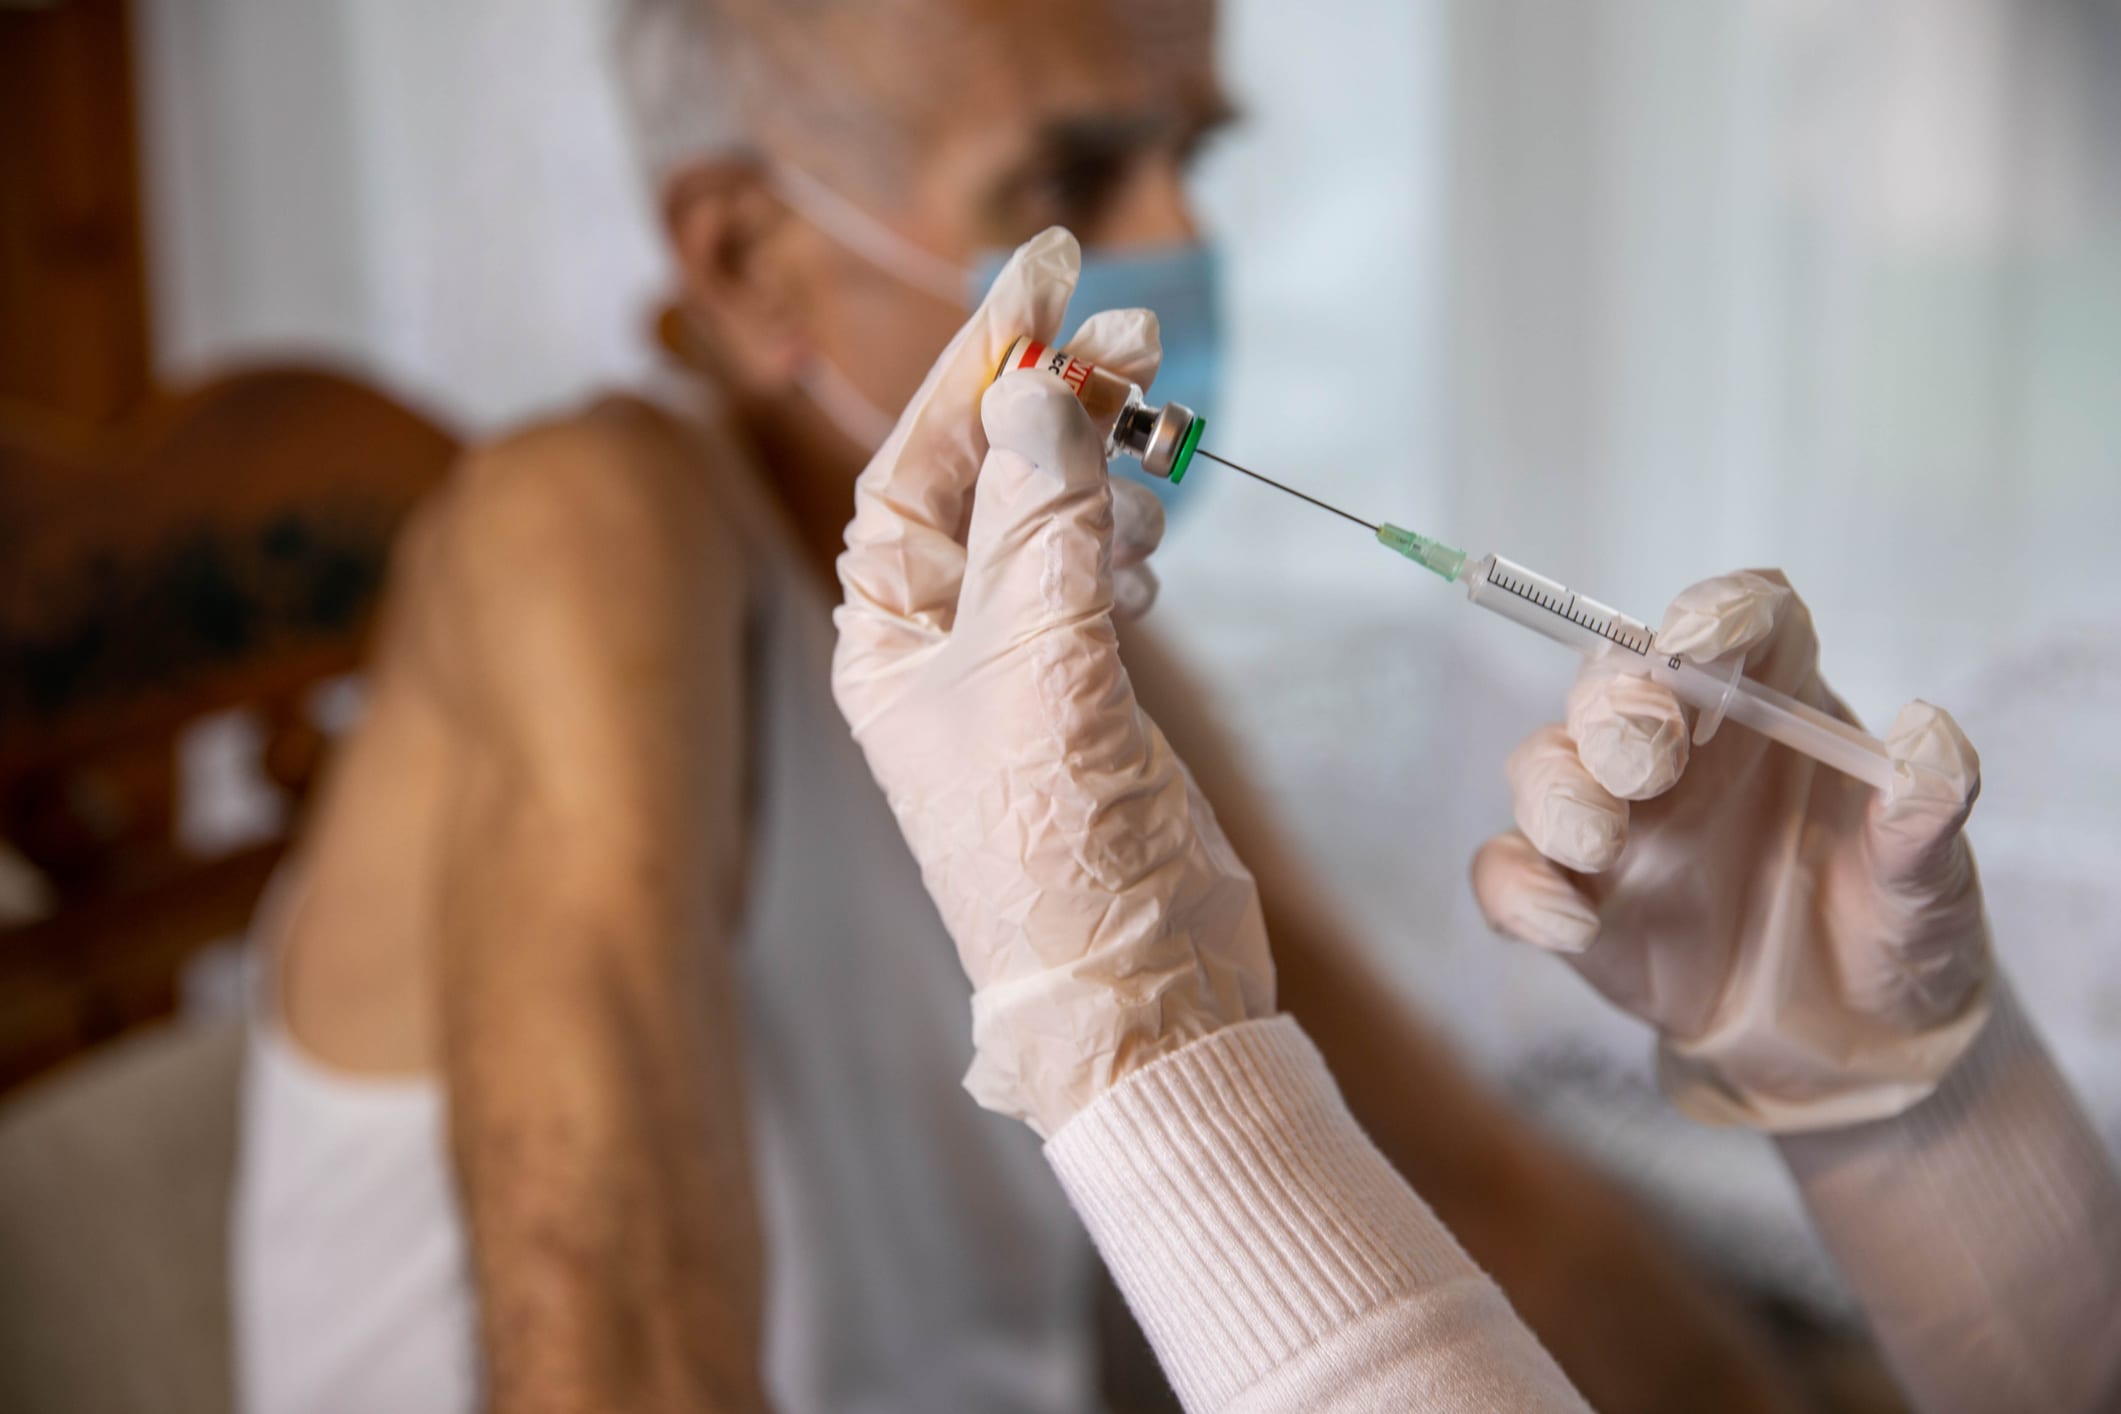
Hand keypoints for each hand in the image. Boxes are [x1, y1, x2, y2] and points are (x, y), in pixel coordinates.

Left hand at [832, 229, 1273, 1136]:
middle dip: (1056, 400)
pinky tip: (1136, 562)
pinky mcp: (1085, 691)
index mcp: (889, 635)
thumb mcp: (1045, 670)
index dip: (978, 360)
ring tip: (1141, 489)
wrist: (1140, 989)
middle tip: (1136, 332)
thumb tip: (1039, 399)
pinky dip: (1118, 543)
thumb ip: (1041, 527)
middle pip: (990, 474)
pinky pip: (1092, 574)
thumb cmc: (1060, 853)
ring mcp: (1017, 665)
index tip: (1043, 273)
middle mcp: (939, 641)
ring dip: (1097, 474)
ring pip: (1050, 517)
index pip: (919, 458)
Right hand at [1471, 570, 1992, 1130]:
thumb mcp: (1932, 887)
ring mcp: (1617, 822)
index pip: (1744, 624)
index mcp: (1774, 709)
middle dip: (1617, 705)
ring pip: (1542, 765)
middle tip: (1645, 754)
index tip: (1702, 639)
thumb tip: (1930, 743)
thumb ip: (1926, 822)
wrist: (1849, 1045)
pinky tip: (1572, 927)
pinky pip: (1509, 874)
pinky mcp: (1573, 897)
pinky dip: (1521, 891)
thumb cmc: (1893, 933)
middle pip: (1618, 680)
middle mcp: (1681, 749)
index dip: (1716, 613)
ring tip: (1598, 837)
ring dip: (1557, 787)